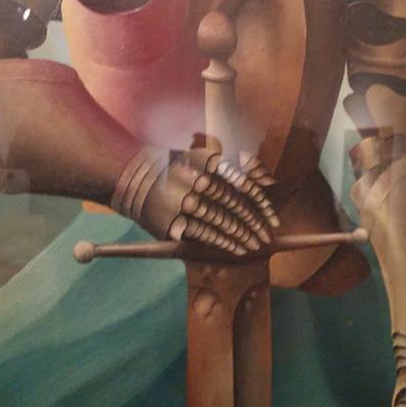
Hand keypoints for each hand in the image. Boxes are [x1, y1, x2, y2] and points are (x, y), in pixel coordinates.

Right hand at [115, 147, 279, 254]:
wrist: (134, 176)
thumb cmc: (176, 168)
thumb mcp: (201, 159)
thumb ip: (229, 168)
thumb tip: (264, 183)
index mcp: (208, 162)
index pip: (243, 184)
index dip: (261, 204)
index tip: (272, 218)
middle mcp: (197, 180)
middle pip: (234, 205)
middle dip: (253, 223)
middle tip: (265, 236)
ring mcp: (185, 201)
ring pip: (221, 221)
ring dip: (241, 235)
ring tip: (253, 245)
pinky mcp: (174, 219)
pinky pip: (204, 233)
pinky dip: (223, 241)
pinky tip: (235, 247)